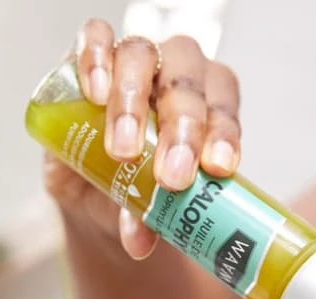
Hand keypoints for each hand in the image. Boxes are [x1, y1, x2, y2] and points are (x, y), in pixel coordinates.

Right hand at [44, 20, 241, 258]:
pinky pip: (95, 37)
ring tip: (124, 152)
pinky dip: (95, 58)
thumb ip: (147, 220)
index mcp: (207, 106)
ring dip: (132, 103)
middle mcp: (176, 76)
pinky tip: (94, 92)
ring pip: (142, 57)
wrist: (98, 189)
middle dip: (181, 128)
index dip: (224, 133)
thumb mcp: (147, 212)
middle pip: (187, 81)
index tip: (217, 169)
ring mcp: (135, 63)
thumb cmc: (139, 194)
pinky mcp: (91, 60)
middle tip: (171, 177)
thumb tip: (138, 244)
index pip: (223, 106)